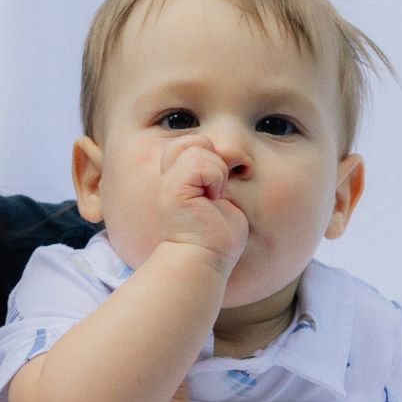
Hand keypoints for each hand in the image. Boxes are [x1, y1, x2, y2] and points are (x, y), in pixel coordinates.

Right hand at [157, 134, 247, 265]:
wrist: (203, 260)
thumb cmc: (216, 236)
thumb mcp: (221, 196)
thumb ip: (218, 173)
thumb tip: (232, 154)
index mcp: (178, 180)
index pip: (189, 144)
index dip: (210, 157)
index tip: (216, 188)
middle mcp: (169, 179)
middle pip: (189, 141)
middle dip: (212, 158)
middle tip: (215, 188)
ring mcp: (170, 184)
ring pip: (196, 147)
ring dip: (216, 170)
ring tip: (214, 196)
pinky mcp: (175, 191)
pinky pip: (200, 164)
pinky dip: (215, 178)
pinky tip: (214, 200)